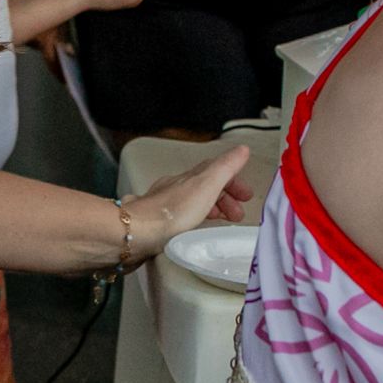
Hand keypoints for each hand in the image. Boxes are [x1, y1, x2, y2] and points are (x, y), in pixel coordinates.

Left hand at [126, 145, 254, 255]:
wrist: (137, 232)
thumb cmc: (170, 212)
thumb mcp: (206, 185)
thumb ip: (225, 167)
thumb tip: (241, 150)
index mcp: (191, 177)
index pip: (217, 171)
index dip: (234, 181)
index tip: (246, 194)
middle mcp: (176, 187)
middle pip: (205, 186)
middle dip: (225, 197)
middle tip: (237, 212)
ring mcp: (165, 204)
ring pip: (193, 201)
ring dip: (211, 208)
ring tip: (220, 221)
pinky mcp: (157, 223)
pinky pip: (180, 216)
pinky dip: (194, 219)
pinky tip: (193, 228)